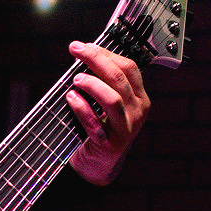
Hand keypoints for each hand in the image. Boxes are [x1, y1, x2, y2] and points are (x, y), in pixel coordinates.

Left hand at [66, 42, 150, 184]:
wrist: (99, 166)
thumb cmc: (100, 129)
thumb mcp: (108, 105)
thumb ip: (102, 83)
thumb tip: (83, 55)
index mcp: (140, 97)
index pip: (128, 67)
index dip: (106, 53)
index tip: (85, 45)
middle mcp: (137, 111)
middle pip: (120, 78)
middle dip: (96, 60)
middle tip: (76, 50)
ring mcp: (126, 128)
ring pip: (113, 99)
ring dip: (92, 84)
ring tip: (76, 79)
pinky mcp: (110, 144)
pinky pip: (94, 122)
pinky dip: (81, 107)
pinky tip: (70, 97)